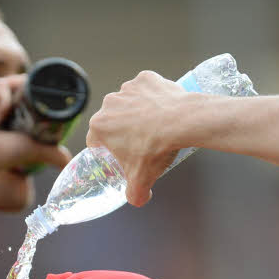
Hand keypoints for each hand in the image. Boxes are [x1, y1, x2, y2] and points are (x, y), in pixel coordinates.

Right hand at [0, 72, 70, 173]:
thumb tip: (68, 163)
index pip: (16, 92)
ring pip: (1, 82)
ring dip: (5, 100)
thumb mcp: (31, 150)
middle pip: (10, 84)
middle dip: (17, 98)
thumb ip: (50, 154)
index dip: (27, 94)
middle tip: (13, 116)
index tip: (35, 104)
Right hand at [86, 71, 184, 206]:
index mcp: (100, 126)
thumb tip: (137, 199)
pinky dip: (153, 97)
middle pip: (112, 120)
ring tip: (157, 125)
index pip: (96, 141)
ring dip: (138, 112)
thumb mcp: (142, 180)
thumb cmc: (156, 148)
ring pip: (130, 103)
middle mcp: (109, 103)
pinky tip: (164, 108)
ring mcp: (128, 88)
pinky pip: (146, 88)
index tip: (120, 155)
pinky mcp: (146, 78)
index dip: (107, 150)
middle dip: (124, 131)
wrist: (182, 122)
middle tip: (142, 142)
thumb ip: (134, 195)